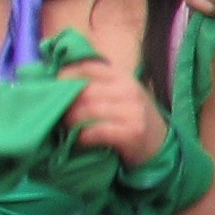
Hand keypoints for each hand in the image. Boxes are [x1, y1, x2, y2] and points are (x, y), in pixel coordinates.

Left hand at [55, 45, 169, 164]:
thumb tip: (59, 81)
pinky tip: (80, 140)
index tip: (54, 89)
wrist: (160, 147)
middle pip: (84, 91)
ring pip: (88, 110)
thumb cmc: (132, 120)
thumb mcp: (120, 95)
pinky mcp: (132, 132)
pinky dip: (83, 137)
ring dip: (72, 122)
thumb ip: (97, 86)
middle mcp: (129, 90)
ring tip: (68, 129)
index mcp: (123, 77)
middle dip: (65, 104)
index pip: (87, 67)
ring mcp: (132, 111)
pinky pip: (97, 131)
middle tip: (58, 116)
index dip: (65, 76)